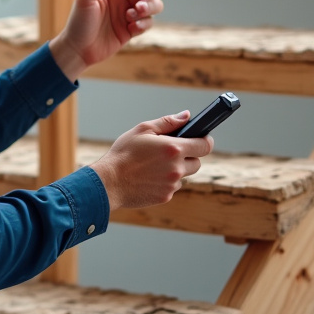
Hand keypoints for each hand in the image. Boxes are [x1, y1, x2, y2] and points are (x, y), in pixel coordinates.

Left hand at [49, 0, 170, 80]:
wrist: (77, 50)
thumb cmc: (78, 23)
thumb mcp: (85, 1)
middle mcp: (122, 1)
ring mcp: (127, 16)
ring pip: (150, 8)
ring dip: (149, 8)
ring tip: (137, 12)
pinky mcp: (130, 31)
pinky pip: (145, 24)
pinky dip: (143, 25)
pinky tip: (132, 28)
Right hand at [88, 111, 211, 211]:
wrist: (109, 182)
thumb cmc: (123, 154)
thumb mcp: (142, 130)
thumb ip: (168, 122)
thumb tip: (186, 116)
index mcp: (174, 148)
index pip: (205, 145)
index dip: (205, 141)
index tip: (200, 139)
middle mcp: (177, 168)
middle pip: (197, 163)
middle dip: (188, 156)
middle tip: (170, 152)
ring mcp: (172, 185)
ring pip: (184, 176)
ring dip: (176, 170)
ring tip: (154, 166)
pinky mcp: (166, 197)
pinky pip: (172, 187)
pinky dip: (165, 182)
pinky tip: (149, 177)